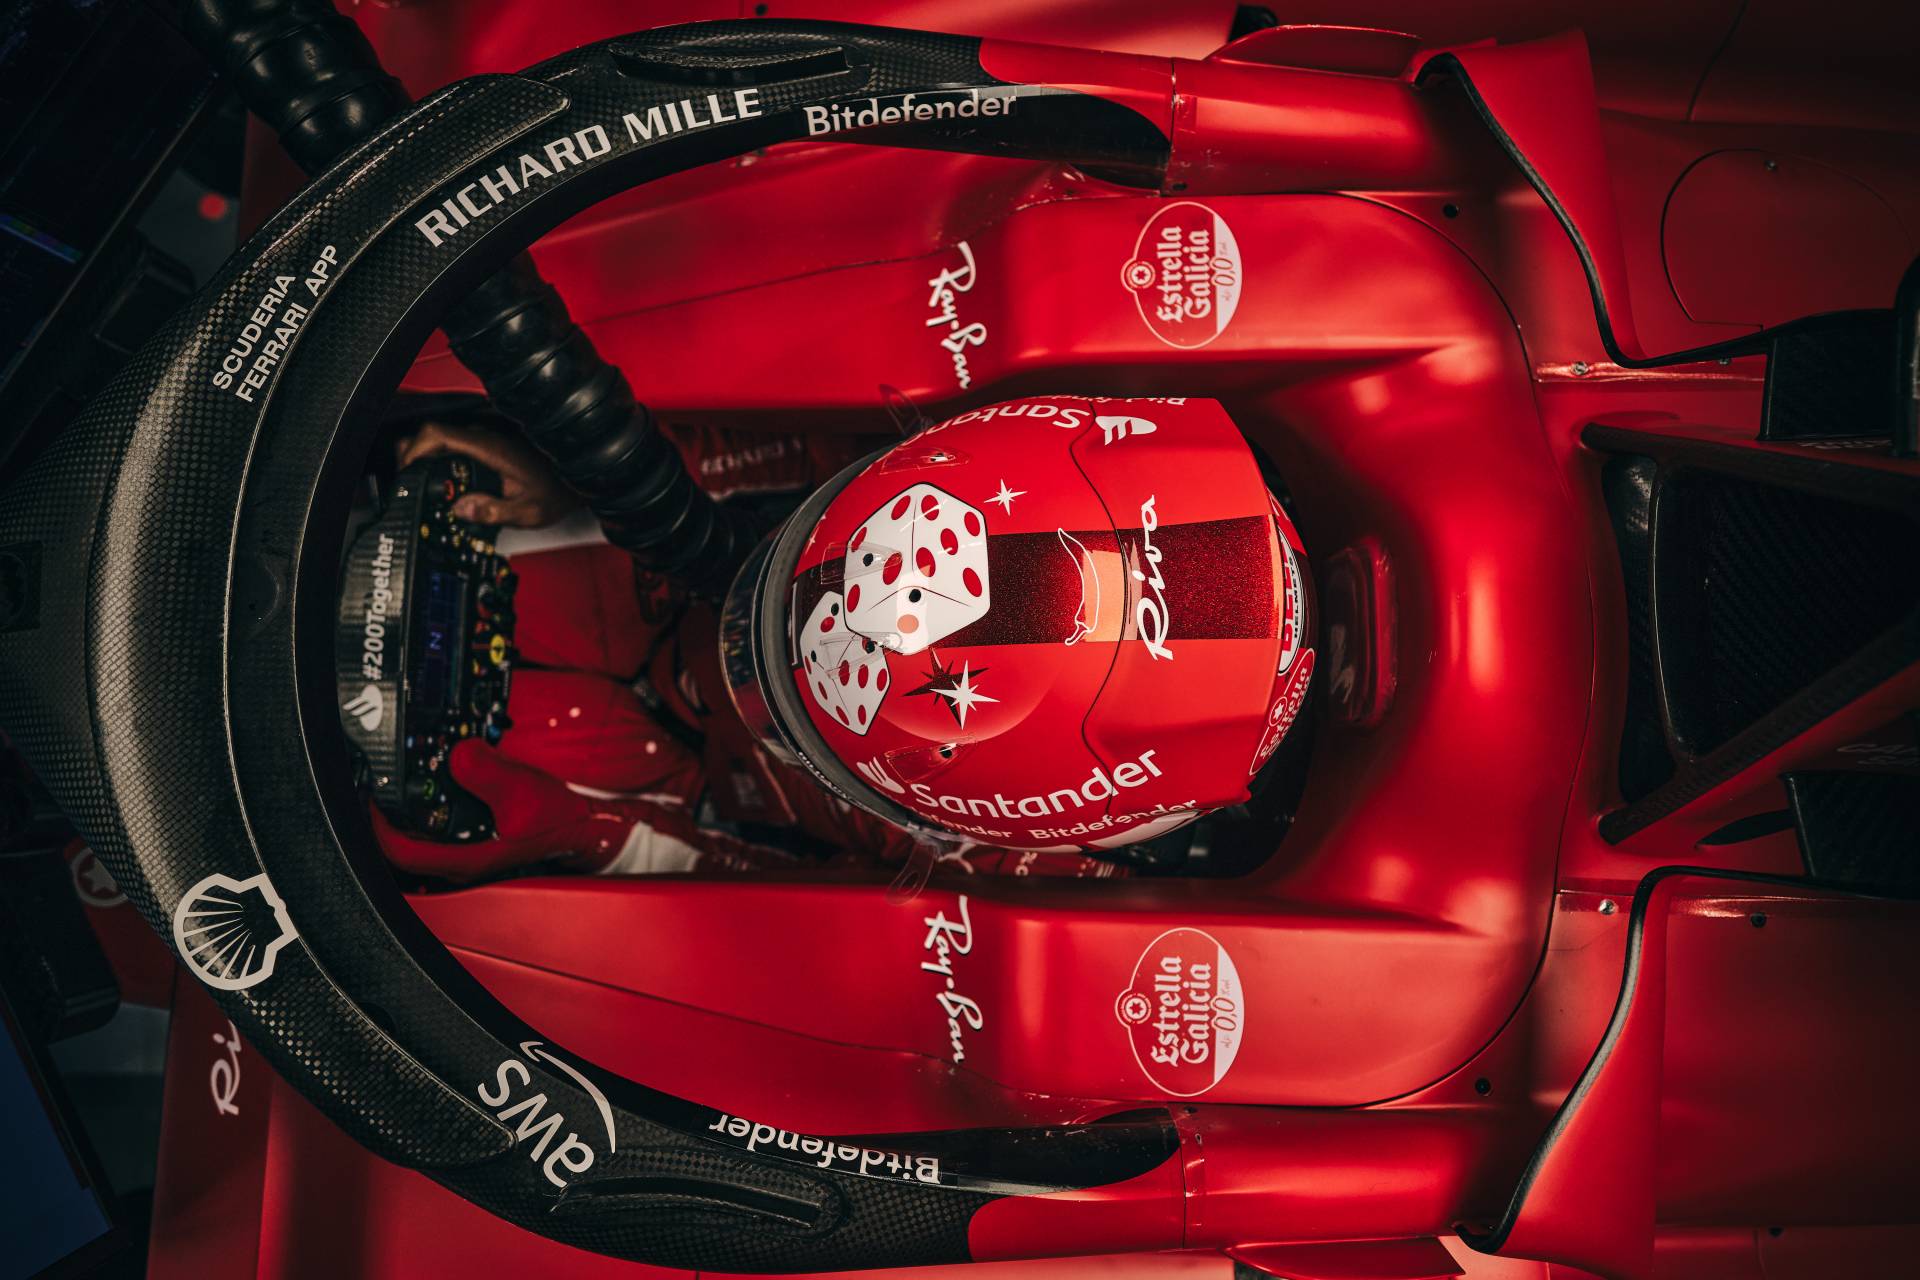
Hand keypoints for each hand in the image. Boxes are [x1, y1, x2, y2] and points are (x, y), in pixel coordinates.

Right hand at [396, 420, 581, 528]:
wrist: (580, 478)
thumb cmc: (559, 492)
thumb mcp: (527, 512)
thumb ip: (493, 511)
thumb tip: (461, 509)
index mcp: (490, 449)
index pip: (438, 434)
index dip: (414, 448)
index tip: (406, 470)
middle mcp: (486, 439)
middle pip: (433, 433)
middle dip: (412, 454)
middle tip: (406, 481)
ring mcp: (486, 440)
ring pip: (443, 438)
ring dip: (424, 456)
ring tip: (418, 482)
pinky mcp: (489, 446)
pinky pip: (455, 445)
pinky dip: (439, 459)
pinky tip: (441, 480)